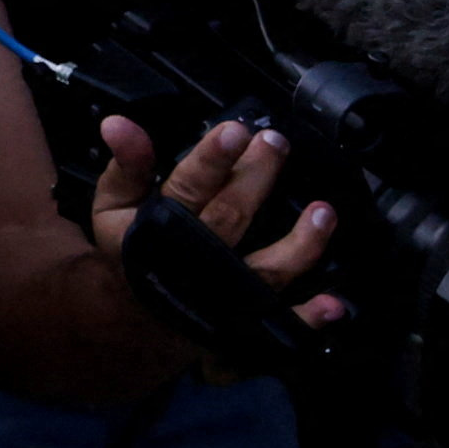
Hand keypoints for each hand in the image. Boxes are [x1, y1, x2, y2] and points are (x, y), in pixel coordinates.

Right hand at [76, 110, 347, 367]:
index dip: (211, 160)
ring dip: (301, 244)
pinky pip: (281, 323)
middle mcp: (197, 261)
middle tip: (276, 142)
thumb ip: (126, 166)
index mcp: (160, 228)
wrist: (137, 318)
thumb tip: (118, 124)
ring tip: (323, 212)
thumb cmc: (132, 251)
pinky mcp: (246, 321)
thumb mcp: (115, 206)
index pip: (188, 187)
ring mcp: (226, 294)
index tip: (235, 131)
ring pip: (266, 269)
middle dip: (257, 177)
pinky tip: (333, 305)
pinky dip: (308, 317)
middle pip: (232, 215)